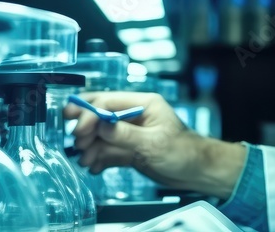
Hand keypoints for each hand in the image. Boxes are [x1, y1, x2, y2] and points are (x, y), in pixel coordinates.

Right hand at [64, 91, 245, 198]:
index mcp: (144, 104)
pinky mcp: (129, 149)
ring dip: (90, 147)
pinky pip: (107, 150)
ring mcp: (130, 133)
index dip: (90, 113)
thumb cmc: (184, 152)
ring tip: (86, 160)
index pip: (108, 101)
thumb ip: (125, 134)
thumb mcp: (154, 143)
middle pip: (100, 115)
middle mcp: (135, 115)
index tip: (79, 129)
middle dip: (86, 129)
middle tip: (77, 144)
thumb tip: (100, 124)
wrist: (197, 172)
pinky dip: (98, 158)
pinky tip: (94, 168)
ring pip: (101, 135)